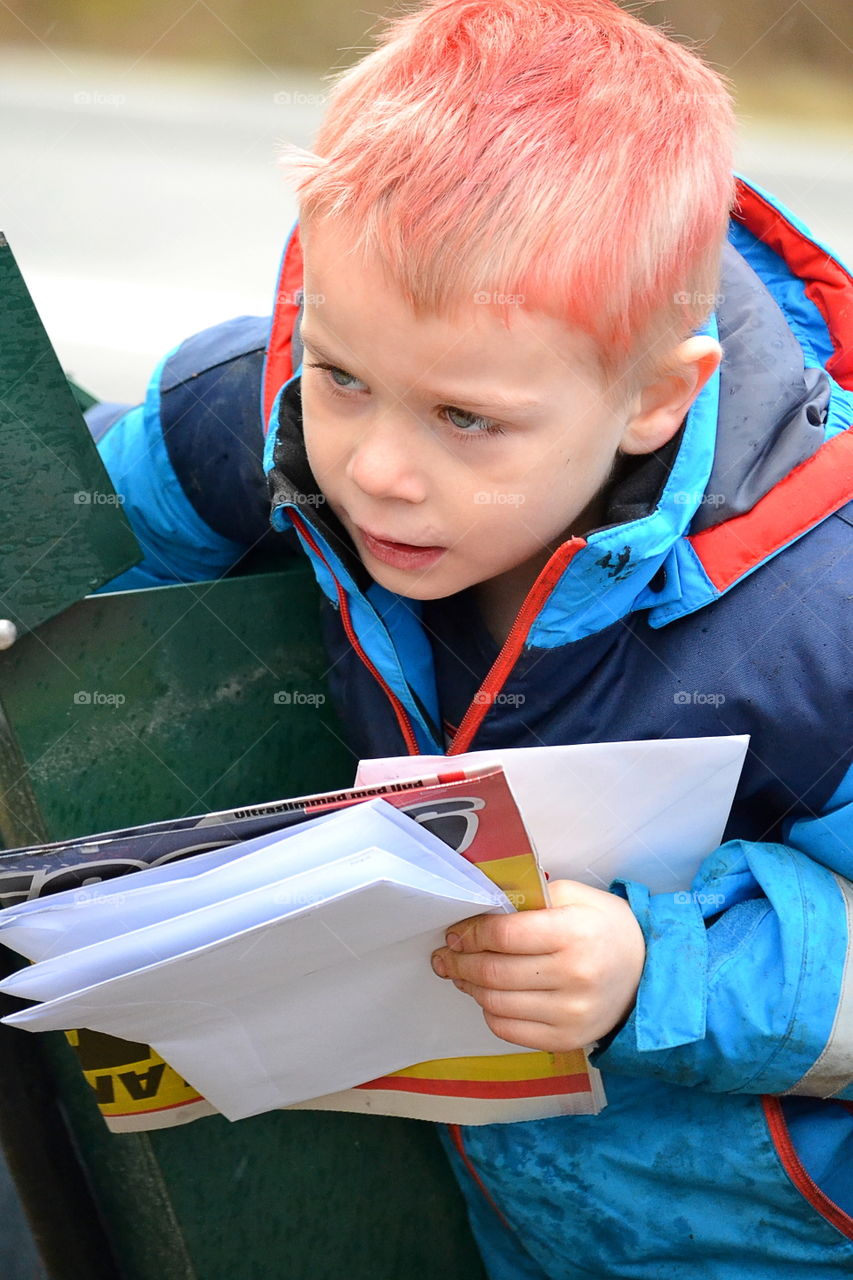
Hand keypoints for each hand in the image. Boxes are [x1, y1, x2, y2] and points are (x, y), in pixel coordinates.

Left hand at [430, 880, 645, 1051]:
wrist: (647, 973)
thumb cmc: (604, 928)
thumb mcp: (574, 896)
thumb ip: (529, 897)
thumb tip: (482, 907)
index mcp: (574, 933)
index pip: (504, 936)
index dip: (471, 933)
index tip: (456, 932)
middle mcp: (574, 977)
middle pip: (494, 972)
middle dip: (460, 962)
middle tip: (446, 955)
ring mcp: (570, 1014)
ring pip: (496, 1003)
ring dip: (469, 987)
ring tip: (461, 974)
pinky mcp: (566, 1040)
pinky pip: (508, 1030)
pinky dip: (490, 1011)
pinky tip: (488, 996)